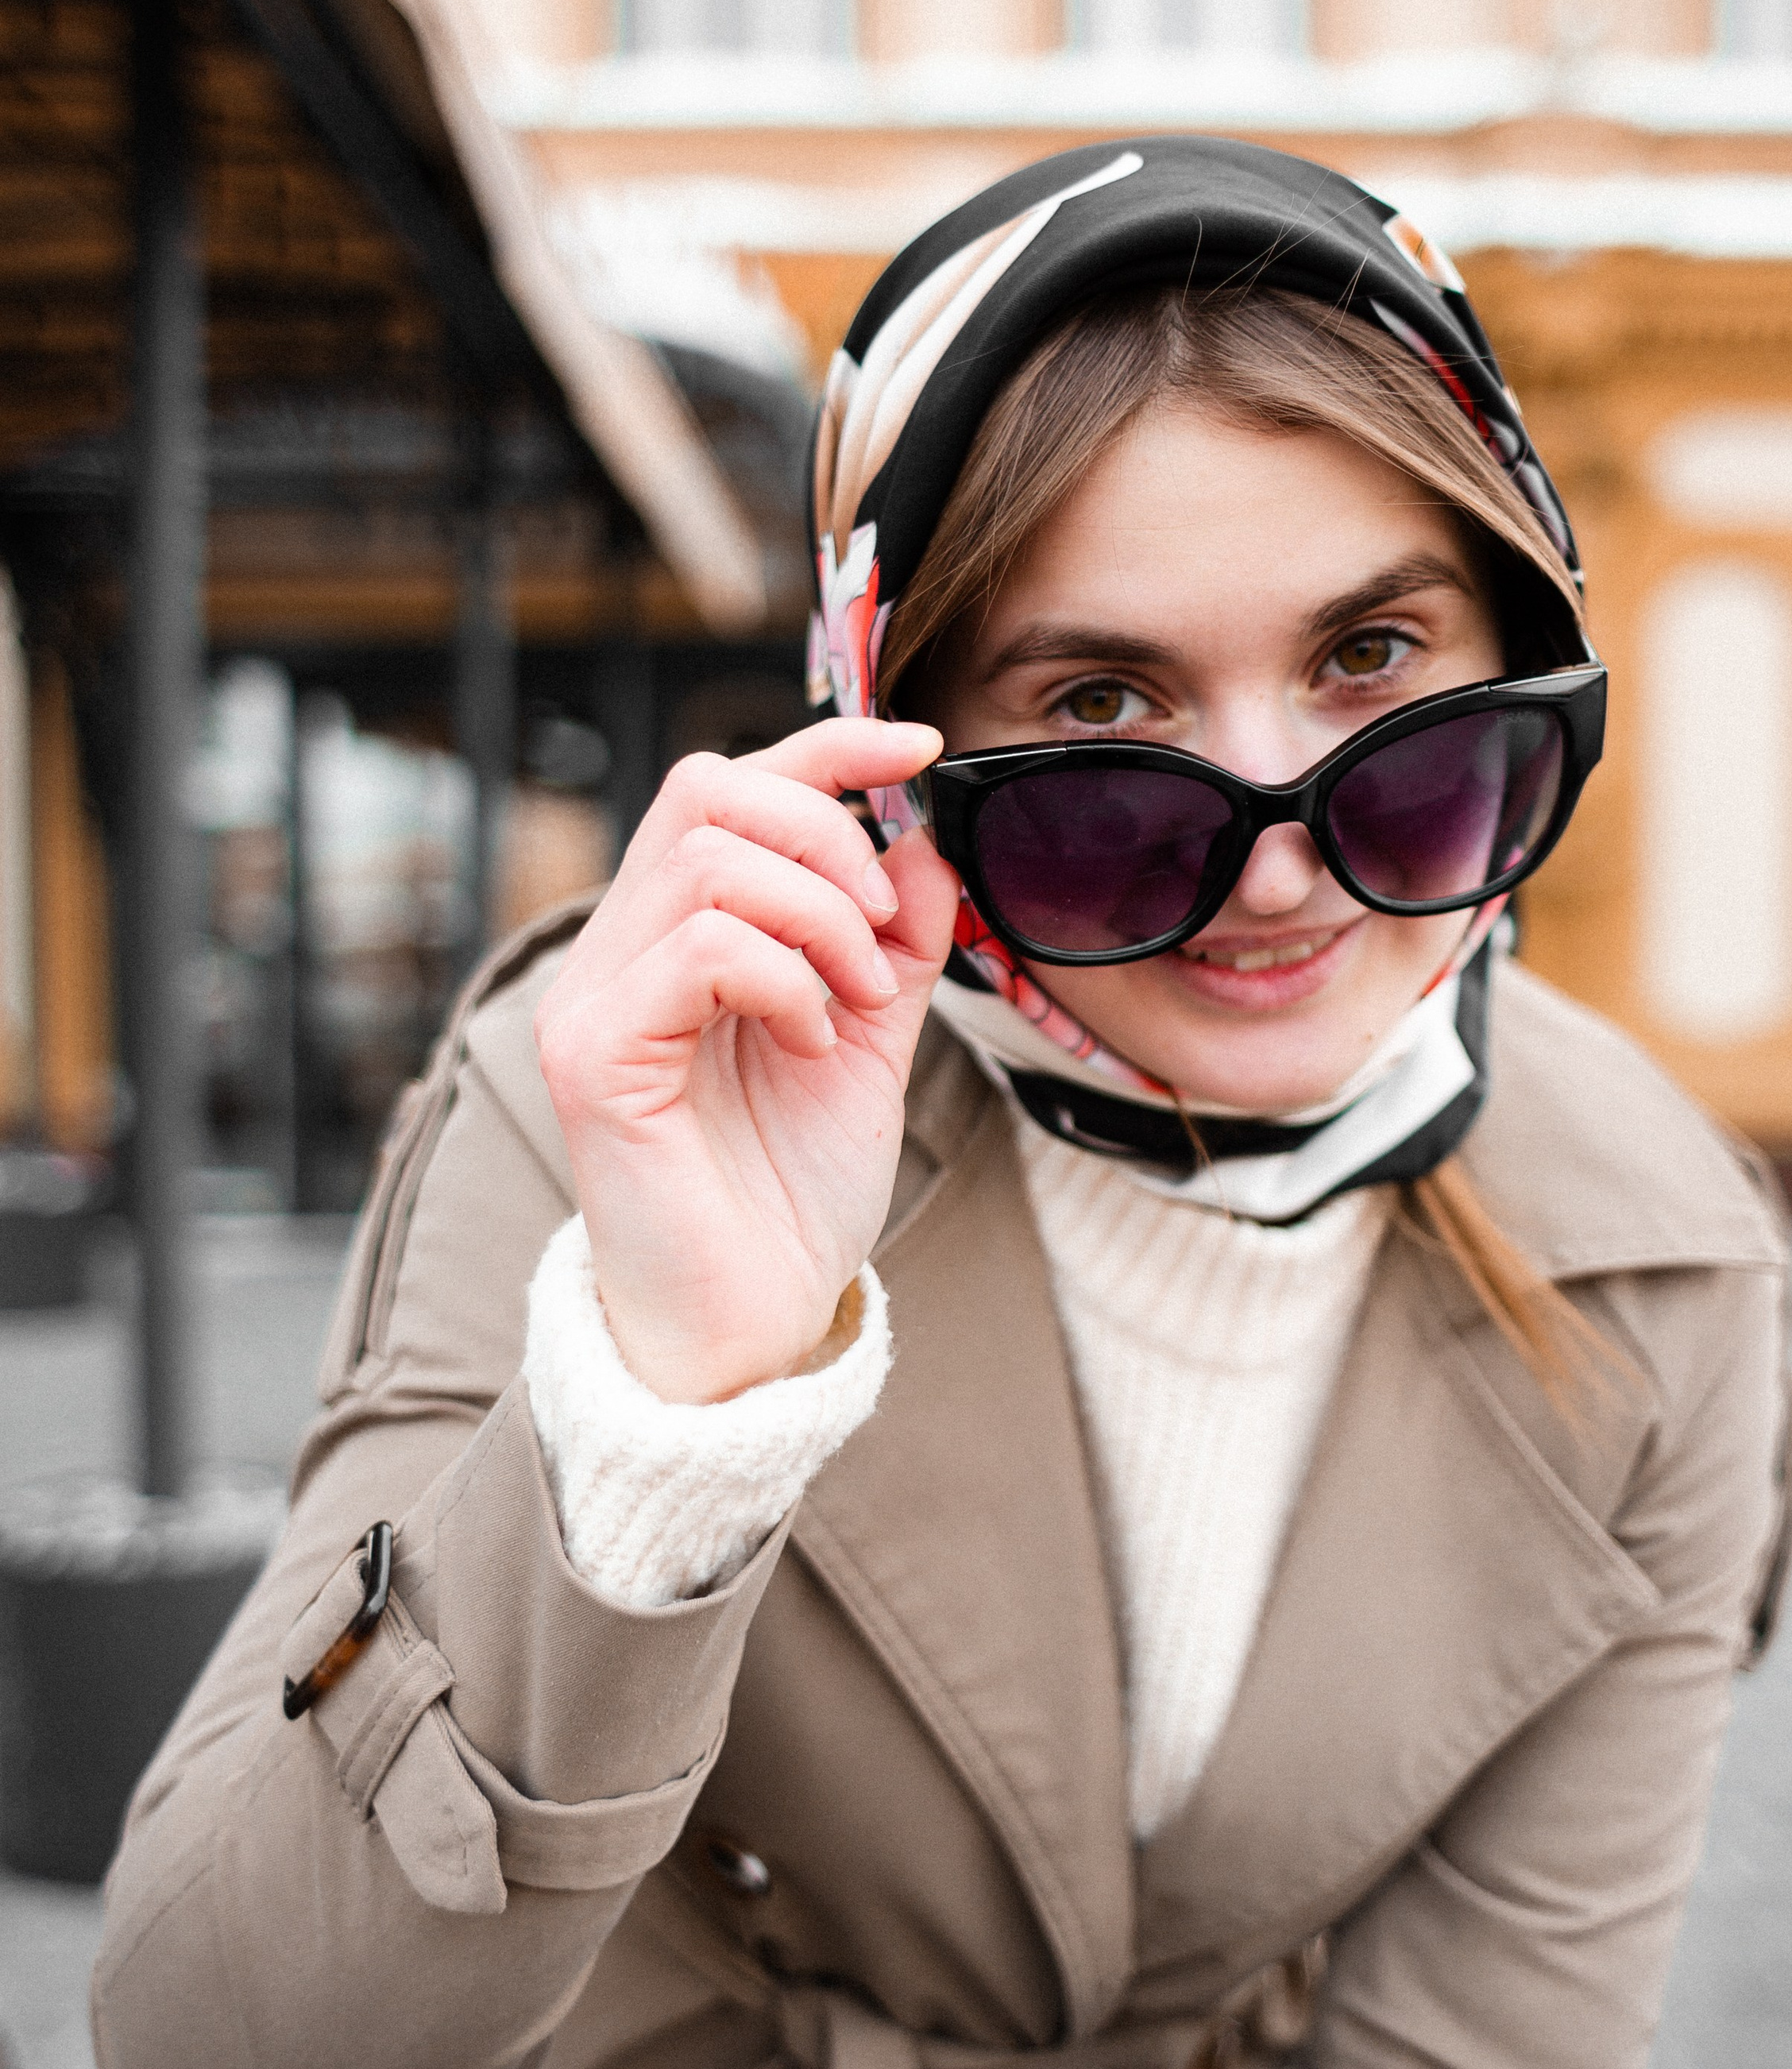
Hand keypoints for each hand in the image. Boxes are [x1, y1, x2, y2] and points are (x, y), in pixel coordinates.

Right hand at [533, 719, 957, 1404]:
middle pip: (709, 791)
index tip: (920, 745)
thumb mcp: (869, 1043)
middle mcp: (618, 951)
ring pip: (711, 860)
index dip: (825, 746)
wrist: (755, 1323)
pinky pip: (702, 947)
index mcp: (676, 936)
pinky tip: (810, 1047)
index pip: (731, 788)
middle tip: (881, 942)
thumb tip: (919, 841)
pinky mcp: (594, 1055)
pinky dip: (786, 980)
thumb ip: (891, 945)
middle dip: (827, 839)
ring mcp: (594, 999)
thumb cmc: (793, 1196)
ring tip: (852, 1007)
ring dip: (821, 920)